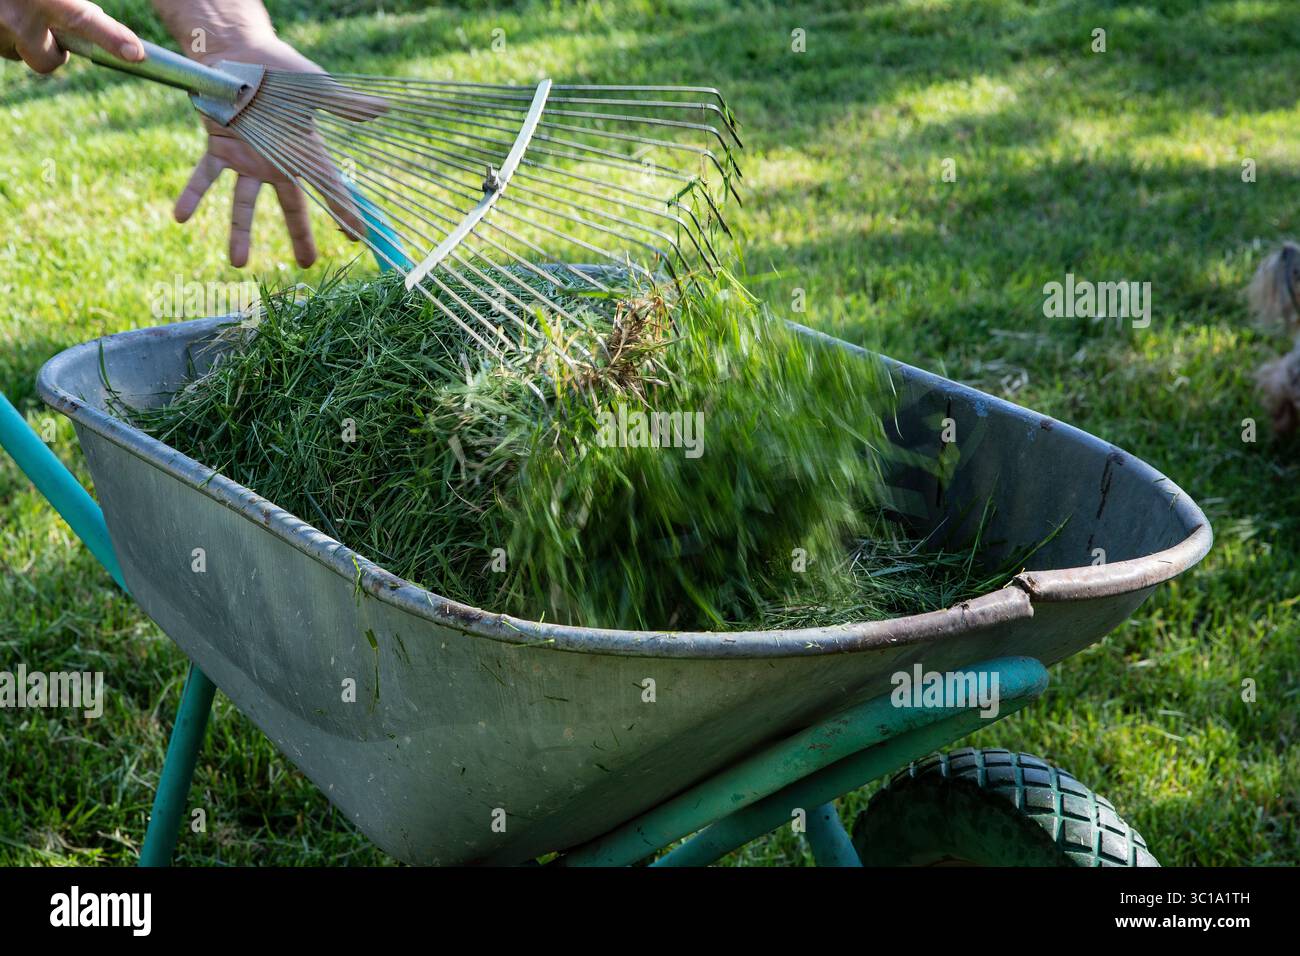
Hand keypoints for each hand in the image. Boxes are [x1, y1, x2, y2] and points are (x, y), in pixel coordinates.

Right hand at [0, 0, 142, 71]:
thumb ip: (69, 3)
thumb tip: (94, 18)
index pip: (83, 21)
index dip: (111, 37)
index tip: (136, 54)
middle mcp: (17, 16)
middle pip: (46, 62)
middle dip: (51, 52)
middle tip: (51, 31)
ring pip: (17, 52)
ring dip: (20, 37)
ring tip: (14, 7)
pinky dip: (0, 32)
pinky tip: (1, 10)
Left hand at [173, 33, 363, 267]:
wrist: (238, 52)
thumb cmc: (280, 69)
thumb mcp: (317, 86)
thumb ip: (346, 103)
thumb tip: (384, 108)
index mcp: (304, 151)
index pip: (330, 187)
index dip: (345, 212)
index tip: (358, 237)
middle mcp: (275, 162)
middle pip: (292, 207)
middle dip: (300, 237)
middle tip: (307, 265)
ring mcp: (246, 159)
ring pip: (245, 204)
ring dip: (240, 233)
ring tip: (238, 264)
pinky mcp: (217, 147)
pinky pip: (204, 176)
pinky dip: (193, 195)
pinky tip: (180, 217)